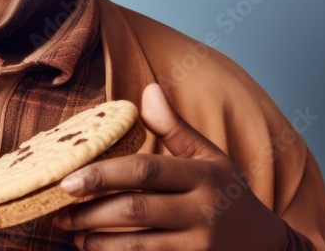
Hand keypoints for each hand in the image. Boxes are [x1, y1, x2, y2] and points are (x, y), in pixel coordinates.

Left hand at [53, 83, 287, 249]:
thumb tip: (147, 90)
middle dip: (89, 213)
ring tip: (72, 232)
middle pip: (134, 210)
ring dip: (96, 241)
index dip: (102, 175)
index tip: (67, 180)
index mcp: (202, 175)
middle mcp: (201, 211)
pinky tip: (95, 250)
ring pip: (136, 245)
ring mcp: (198, 246)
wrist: (266, 244)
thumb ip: (174, 127)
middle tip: (58, 211)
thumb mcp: (210, 156)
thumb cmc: (228, 193)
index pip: (144, 172)